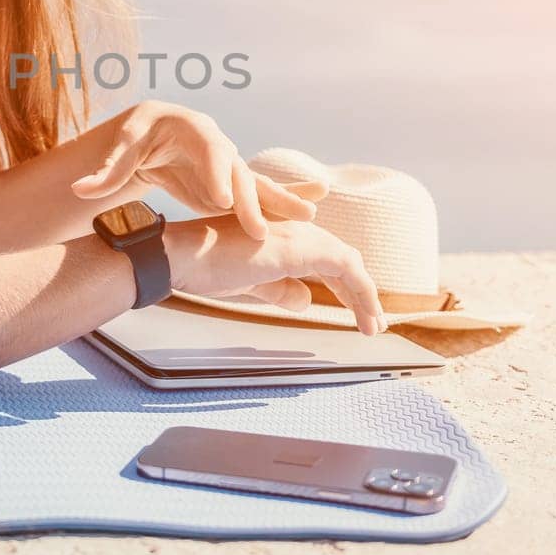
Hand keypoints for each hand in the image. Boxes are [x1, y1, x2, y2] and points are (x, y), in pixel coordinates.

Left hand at [70, 100, 327, 240]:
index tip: (220, 198)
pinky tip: (307, 212)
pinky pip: (259, 197)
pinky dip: (281, 204)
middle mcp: (218, 145)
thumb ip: (105, 172)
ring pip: (255, 185)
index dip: (215, 172)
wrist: (154, 132)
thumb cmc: (136, 136)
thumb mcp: (120, 149)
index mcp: (191, 129)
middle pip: (236, 171)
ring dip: (279, 201)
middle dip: (248, 199)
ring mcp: (229, 166)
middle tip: (258, 229)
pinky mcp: (232, 188)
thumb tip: (80, 189)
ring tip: (307, 215)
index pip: (207, 149)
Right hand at [163, 215, 388, 336]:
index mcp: (281, 234)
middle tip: (373, 322)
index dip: (344, 285)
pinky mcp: (299, 247)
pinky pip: (345, 268)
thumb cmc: (204, 265)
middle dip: (360, 292)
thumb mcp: (249, 282)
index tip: (357, 310)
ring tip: (374, 326)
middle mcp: (294, 228)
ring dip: (365, 297)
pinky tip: (366, 315)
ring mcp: (297, 235)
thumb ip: (278, 289)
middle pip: (341, 259)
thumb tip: (306, 300)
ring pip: (348, 263)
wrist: (181, 255)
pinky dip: (361, 292)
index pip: (324, 256)